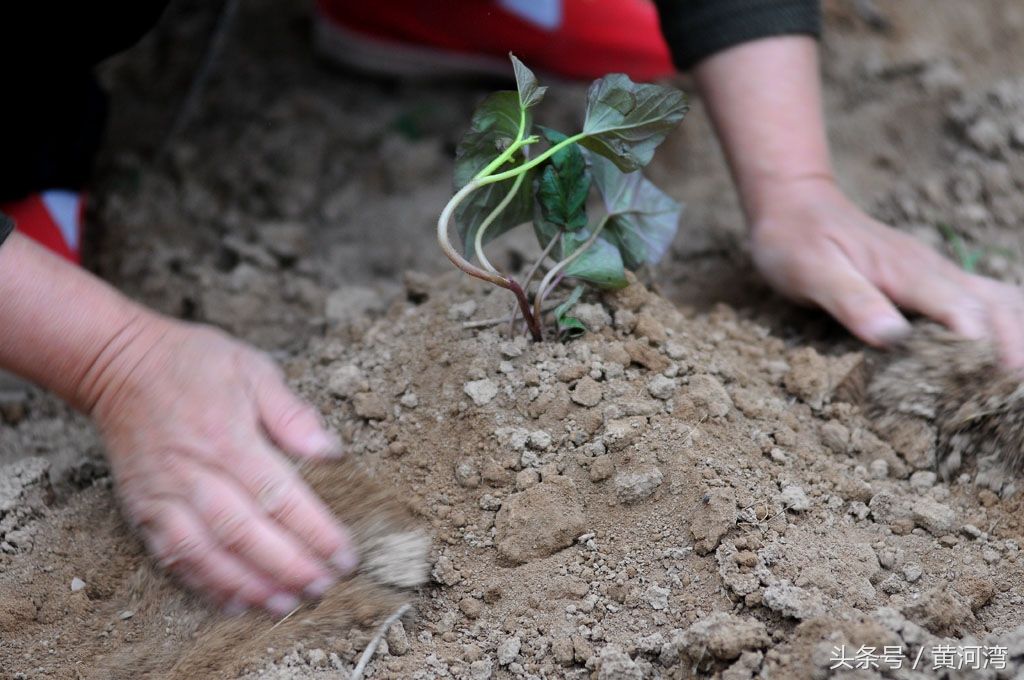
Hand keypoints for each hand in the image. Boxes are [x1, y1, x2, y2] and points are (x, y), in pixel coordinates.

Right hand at [87, 314, 357, 614]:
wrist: (119, 363)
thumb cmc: (195, 364)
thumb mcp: (252, 369)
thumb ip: (291, 413)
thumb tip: (330, 452)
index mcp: (229, 439)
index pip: (280, 497)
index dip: (315, 532)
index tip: (344, 555)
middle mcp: (195, 473)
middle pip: (246, 533)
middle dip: (288, 567)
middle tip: (323, 588)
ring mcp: (165, 495)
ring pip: (207, 553)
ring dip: (248, 585)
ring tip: (285, 606)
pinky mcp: (143, 508)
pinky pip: (172, 555)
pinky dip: (202, 583)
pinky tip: (233, 603)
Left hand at [749, 176, 1023, 367]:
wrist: (796, 205)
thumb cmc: (797, 240)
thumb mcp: (812, 271)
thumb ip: (851, 300)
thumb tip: (890, 336)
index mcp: (910, 271)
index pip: (963, 312)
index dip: (980, 352)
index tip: (988, 388)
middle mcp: (936, 272)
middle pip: (997, 310)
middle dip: (1013, 351)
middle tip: (1012, 398)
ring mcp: (940, 275)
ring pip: (1004, 303)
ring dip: (1017, 339)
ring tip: (1015, 385)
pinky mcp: (936, 283)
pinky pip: (990, 301)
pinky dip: (1008, 327)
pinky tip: (1011, 357)